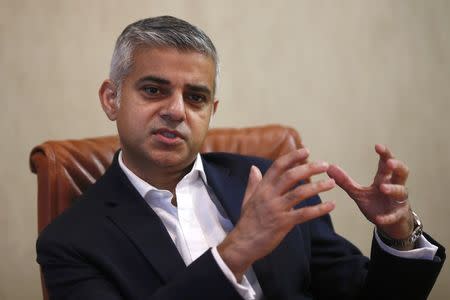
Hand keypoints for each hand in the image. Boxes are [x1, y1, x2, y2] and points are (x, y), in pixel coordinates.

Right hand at [218, 149, 335, 279]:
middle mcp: (269, 195)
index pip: (278, 166)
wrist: (243, 244)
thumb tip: (253, 167)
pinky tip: (331, 205)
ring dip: (318, 187)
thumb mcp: (248, 199)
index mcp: (262, 188)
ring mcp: (276, 209)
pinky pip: (304, 214)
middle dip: (309, 168)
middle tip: (325, 165)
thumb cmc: (247, 222)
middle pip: (291, 176)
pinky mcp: (283, 223)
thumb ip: (253, 183)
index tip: (306, 151)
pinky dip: (319, 209)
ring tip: (331, 183)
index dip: (292, 157)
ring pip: (299, 193)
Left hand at [326, 144, 413, 242]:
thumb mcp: (358, 192)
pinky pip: (395, 215)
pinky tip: (379, 219)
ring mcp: (398, 201)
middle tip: (389, 162)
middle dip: (397, 166)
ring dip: (393, 189)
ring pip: (401, 191)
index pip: (387, 162)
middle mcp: (395, 186)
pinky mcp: (398, 215)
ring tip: (383, 188)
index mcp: (384, 178)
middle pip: (402, 172)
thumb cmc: (376, 203)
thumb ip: (345, 181)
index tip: (377, 146)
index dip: (385, 154)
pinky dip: (388, 217)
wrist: (390, 224)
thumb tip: (329, 167)